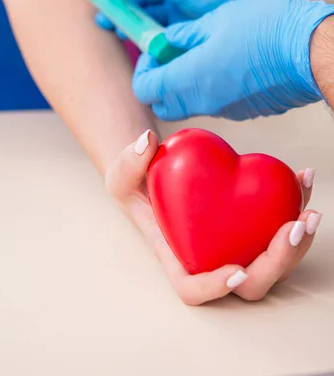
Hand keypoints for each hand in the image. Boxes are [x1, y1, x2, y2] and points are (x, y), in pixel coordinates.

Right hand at [90, 0, 303, 29]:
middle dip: (114, 1)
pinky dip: (140, 34)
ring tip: (107, 26)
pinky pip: (154, 31)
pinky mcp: (182, 30)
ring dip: (124, 19)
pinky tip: (129, 39)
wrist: (258, 19)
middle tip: (97, 12)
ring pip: (143, 12)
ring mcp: (178, 9)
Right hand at [107, 130, 320, 304]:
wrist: (155, 171)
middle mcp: (209, 256)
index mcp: (175, 255)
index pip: (192, 287)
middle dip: (278, 261)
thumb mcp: (121, 173)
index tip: (235, 270)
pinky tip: (303, 175)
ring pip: (273, 259)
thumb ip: (129, 161)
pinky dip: (294, 201)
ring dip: (298, 239)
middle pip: (250, 282)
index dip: (215, 286)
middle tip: (294, 227)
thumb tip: (147, 143)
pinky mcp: (249, 220)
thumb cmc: (135, 183)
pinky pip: (277, 221)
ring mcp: (232, 241)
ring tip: (309, 208)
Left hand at [132, 0, 333, 120]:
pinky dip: (207, 89)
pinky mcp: (244, 110)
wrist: (310, 50)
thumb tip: (167, 39)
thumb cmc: (264, 27)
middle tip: (170, 57)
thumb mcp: (215, 20)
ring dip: (183, 85)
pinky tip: (224, 65)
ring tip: (199, 55)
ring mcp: (224, 109)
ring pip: (188, 105)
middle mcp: (203, 101)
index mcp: (188, 78)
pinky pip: (214, 105)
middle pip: (162, 104)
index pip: (144, 89)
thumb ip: (185, 35)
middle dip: (158, 82)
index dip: (143, 70)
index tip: (154, 51)